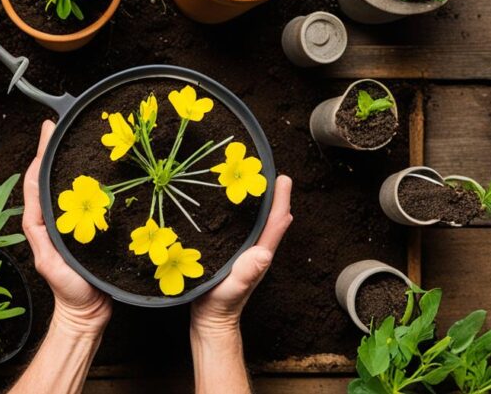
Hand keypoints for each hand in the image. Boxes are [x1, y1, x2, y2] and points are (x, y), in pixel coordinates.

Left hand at [23, 120, 111, 334]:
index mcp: (45, 220)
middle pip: (59, 177)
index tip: (48, 129)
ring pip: (79, 185)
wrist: (91, 310)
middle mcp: (62, 216)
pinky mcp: (98, 226)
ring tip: (86, 137)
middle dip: (61, 150)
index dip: (42, 153)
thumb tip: (35, 207)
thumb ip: (40, 234)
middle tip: (66, 123)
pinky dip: (100, 182)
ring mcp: (80, 220)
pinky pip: (98, 199)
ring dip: (81, 162)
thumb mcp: (48, 259)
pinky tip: (109, 169)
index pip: (40, 180)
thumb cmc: (69, 288)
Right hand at [191, 176, 293, 335]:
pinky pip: (239, 229)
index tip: (282, 179)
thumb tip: (264, 254)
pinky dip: (239, 214)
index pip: (275, 222)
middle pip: (268, 218)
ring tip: (251, 180)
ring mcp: (243, 251)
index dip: (281, 200)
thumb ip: (247, 273)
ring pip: (254, 222)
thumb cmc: (221, 305)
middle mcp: (254, 249)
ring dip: (257, 202)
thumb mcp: (233, 289)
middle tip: (267, 171)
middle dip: (272, 195)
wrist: (209, 318)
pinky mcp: (229, 252)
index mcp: (259, 254)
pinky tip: (229, 206)